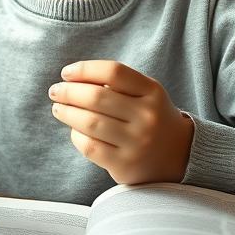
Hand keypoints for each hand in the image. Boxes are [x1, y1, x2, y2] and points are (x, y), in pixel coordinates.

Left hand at [49, 60, 194, 185]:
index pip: (113, 72)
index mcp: (152, 92)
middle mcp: (147, 117)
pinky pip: (90, 147)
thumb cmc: (150, 117)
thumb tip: (72, 79)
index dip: (85, 69)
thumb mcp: (145, 94)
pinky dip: (76, 136)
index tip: (66, 73)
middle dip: (68, 92)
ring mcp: (137, 143)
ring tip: (58, 108)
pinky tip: (74, 130)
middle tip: (55, 91)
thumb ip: (116, 84)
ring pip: (90, 122)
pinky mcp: (125, 165)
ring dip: (66, 113)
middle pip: (97, 97)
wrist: (179, 155)